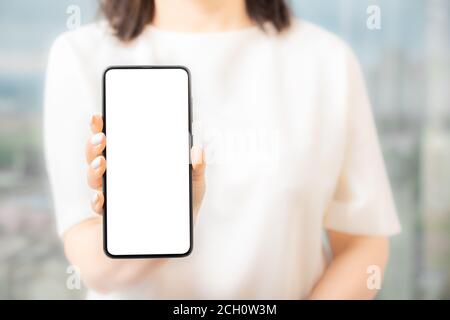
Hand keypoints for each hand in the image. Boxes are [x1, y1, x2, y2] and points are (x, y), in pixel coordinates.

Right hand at [86, 115, 205, 219]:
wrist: (173, 241)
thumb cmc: (181, 208)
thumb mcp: (193, 187)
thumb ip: (196, 169)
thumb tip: (198, 150)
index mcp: (134, 164)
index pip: (115, 141)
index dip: (102, 129)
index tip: (99, 117)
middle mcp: (119, 177)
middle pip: (98, 156)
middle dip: (94, 145)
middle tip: (101, 138)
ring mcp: (114, 196)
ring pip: (95, 178)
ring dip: (94, 169)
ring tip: (102, 163)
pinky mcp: (113, 218)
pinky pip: (99, 208)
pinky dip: (98, 202)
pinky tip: (101, 198)